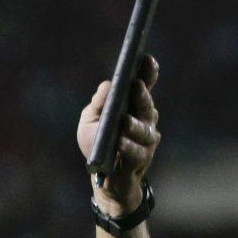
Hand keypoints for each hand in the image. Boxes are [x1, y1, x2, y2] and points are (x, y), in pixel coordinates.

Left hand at [76, 55, 160, 216]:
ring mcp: (145, 141)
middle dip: (142, 95)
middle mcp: (144, 121)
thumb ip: (98, 105)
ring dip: (134, 125)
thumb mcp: (89, 122)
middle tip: (136, 85)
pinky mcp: (141, 160)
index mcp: (132, 107)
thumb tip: (107, 85)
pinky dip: (129, 147)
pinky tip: (121, 143)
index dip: (148, 73)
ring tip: (125, 121)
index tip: (146, 58)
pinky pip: (137, 152)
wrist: (103, 179)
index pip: (144, 86)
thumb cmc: (97, 145)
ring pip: (145, 130)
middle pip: (147, 105)